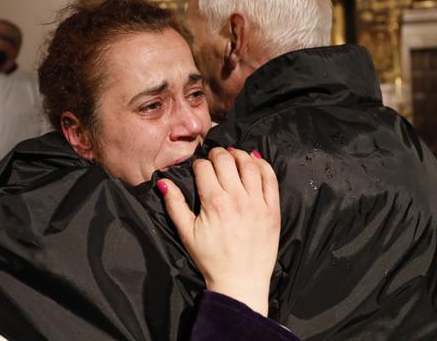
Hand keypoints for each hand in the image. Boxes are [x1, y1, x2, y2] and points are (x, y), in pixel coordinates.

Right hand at [159, 147, 279, 316]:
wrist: (240, 282)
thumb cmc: (211, 259)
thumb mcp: (186, 233)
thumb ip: (175, 205)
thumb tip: (163, 182)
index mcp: (214, 203)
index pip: (205, 167)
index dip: (199, 164)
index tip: (199, 169)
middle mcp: (237, 199)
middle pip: (227, 160)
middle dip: (218, 154)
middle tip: (215, 158)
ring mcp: (258, 203)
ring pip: (250, 164)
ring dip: (240, 155)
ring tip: (234, 156)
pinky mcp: (273, 210)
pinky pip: (271, 179)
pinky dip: (264, 166)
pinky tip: (255, 163)